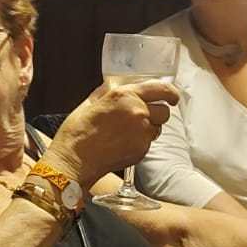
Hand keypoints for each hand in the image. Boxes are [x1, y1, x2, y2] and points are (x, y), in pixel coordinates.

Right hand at [45, 80, 180, 188]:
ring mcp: (141, 133)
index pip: (161, 89)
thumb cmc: (77, 133)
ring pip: (157, 129)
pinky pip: (148, 143)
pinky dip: (140, 142)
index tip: (172, 97)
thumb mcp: (90, 103)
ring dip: (149, 129)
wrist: (74, 160)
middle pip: (164, 111)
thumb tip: (117, 86)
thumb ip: (108, 92)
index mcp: (125, 96)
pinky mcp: (141, 150)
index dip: (170, 93)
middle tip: (143, 117)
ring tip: (127, 133)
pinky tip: (122, 144)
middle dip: (157, 113)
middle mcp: (138, 112)